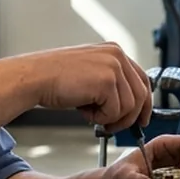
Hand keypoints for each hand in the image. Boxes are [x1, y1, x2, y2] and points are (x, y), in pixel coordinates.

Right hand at [26, 42, 151, 132]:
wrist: (35, 78)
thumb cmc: (55, 79)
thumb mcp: (90, 73)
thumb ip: (110, 83)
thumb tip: (128, 106)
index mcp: (114, 51)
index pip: (142, 79)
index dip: (144, 103)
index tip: (142, 119)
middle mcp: (117, 55)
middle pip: (141, 94)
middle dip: (129, 117)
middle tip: (113, 126)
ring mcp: (113, 67)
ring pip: (129, 106)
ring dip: (110, 118)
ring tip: (90, 114)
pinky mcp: (107, 82)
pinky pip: (115, 112)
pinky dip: (100, 119)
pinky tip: (84, 111)